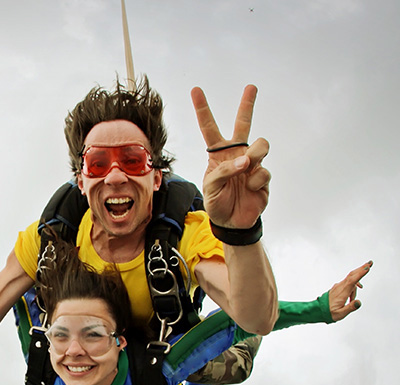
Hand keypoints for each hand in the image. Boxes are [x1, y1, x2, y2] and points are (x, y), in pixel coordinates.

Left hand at [191, 85, 269, 228]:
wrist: (232, 222)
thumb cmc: (217, 202)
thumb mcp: (211, 187)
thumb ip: (224, 171)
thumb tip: (246, 160)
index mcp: (218, 154)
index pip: (209, 128)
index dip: (203, 109)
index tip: (196, 90)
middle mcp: (236, 154)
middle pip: (243, 124)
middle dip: (247, 105)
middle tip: (251, 87)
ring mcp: (252, 163)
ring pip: (261, 144)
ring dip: (255, 154)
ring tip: (247, 168)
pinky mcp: (263, 176)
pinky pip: (263, 171)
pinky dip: (256, 181)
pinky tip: (249, 189)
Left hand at [328, 261, 372, 321]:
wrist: (318, 310)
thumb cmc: (329, 312)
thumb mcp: (340, 313)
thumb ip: (350, 307)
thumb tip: (358, 302)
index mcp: (341, 293)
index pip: (352, 281)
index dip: (360, 274)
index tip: (367, 268)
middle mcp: (340, 287)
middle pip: (352, 275)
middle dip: (361, 269)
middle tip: (370, 263)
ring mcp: (338, 286)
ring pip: (351, 280)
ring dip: (356, 285)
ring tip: (351, 300)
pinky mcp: (338, 287)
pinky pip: (348, 283)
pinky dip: (353, 286)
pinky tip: (354, 293)